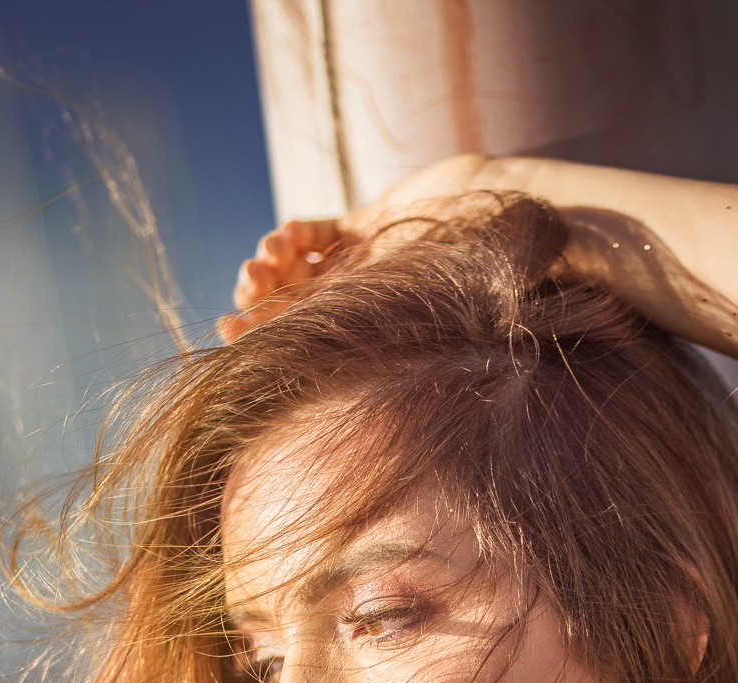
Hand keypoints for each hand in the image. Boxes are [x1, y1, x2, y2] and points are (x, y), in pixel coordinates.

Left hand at [218, 155, 493, 341]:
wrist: (508, 230)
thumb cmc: (476, 288)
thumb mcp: (423, 330)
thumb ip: (371, 351)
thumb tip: (313, 403)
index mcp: (370, 335)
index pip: (302, 343)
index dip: (260, 340)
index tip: (229, 333)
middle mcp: (360, 304)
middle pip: (291, 307)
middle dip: (257, 300)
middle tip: (245, 288)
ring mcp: (361, 264)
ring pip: (296, 269)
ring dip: (270, 265)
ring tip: (262, 262)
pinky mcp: (368, 226)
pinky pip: (317, 232)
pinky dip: (293, 235)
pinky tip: (283, 240)